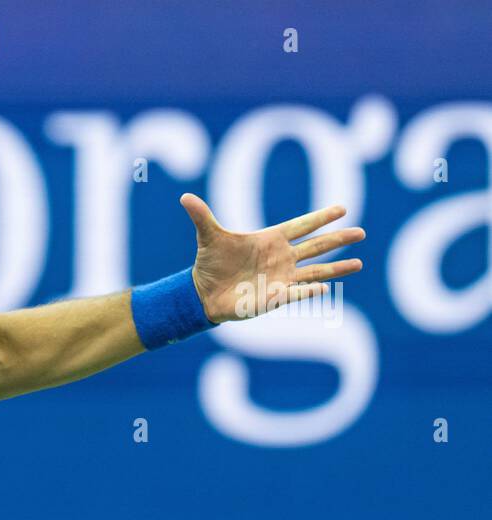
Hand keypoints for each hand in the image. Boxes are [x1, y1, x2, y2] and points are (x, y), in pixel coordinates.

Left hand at [179, 193, 364, 323]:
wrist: (203, 292)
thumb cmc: (210, 263)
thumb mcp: (208, 237)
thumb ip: (202, 216)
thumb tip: (184, 196)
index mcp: (271, 240)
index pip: (301, 225)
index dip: (320, 218)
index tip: (342, 208)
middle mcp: (281, 258)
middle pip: (316, 246)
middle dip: (338, 239)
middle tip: (362, 232)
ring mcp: (281, 278)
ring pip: (315, 271)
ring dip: (336, 268)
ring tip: (359, 263)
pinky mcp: (275, 297)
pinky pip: (296, 293)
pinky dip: (309, 291)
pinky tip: (324, 288)